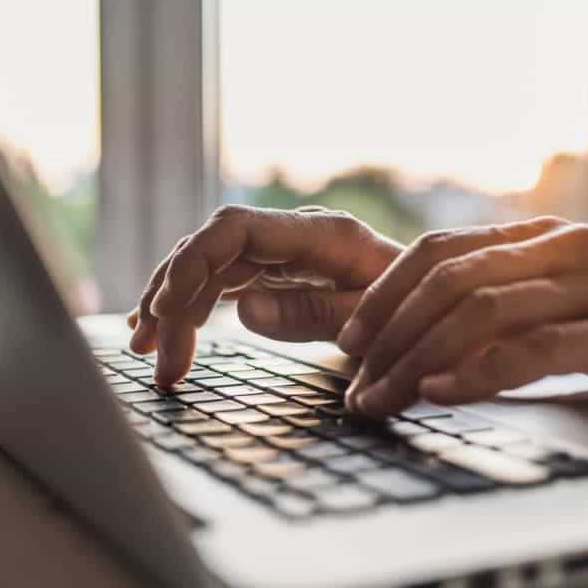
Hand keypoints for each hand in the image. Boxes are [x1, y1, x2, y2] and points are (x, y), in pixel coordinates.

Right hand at [128, 205, 400, 386]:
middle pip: (211, 250)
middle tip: (154, 357)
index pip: (236, 230)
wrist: (439, 305)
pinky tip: (167, 331)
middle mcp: (293, 235)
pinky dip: (192, 307)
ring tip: (148, 353)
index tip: (166, 309)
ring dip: (173, 306)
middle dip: (173, 297)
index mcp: (320, 234)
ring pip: (208, 266)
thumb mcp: (372, 319)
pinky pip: (222, 282)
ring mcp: (282, 252)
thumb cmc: (415, 310)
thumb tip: (243, 309)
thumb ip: (313, 313)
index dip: (193, 263)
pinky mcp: (276, 272)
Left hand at [337, 217, 587, 416]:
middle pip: (447, 278)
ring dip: (418, 358)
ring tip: (383, 397)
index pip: (439, 251)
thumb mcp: (574, 300)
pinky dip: (483, 370)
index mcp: (542, 239)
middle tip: (355, 382)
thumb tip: (439, 342)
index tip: (350, 340)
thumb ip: (515, 307)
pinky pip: (539, 345)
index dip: (384, 293)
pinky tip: (446, 392)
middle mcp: (562, 249)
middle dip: (387, 332)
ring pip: (482, 309)